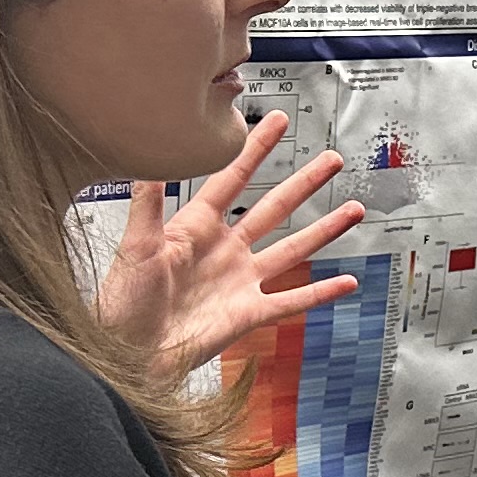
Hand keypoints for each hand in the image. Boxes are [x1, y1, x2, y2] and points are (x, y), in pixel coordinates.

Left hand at [94, 112, 366, 384]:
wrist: (128, 353)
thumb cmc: (122, 302)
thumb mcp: (135, 245)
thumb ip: (147, 202)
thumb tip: (149, 158)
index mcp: (196, 227)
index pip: (234, 178)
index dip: (256, 149)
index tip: (277, 122)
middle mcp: (225, 250)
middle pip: (275, 208)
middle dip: (304, 183)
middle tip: (331, 160)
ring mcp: (241, 281)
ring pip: (293, 249)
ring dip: (324, 230)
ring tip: (354, 209)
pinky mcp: (250, 314)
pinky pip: (293, 301)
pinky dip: (321, 293)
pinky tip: (347, 283)